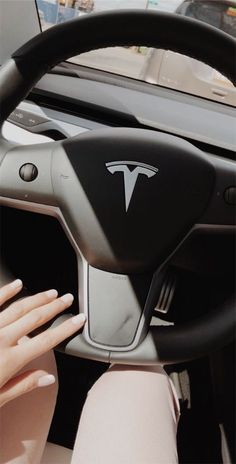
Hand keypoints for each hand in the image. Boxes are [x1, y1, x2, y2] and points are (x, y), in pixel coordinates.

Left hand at [0, 279, 84, 406]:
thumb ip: (23, 385)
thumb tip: (47, 378)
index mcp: (9, 360)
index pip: (46, 341)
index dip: (66, 329)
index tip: (79, 320)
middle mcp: (1, 340)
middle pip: (36, 318)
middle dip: (55, 307)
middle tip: (68, 298)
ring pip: (18, 308)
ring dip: (37, 298)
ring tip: (51, 292)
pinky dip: (7, 291)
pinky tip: (17, 284)